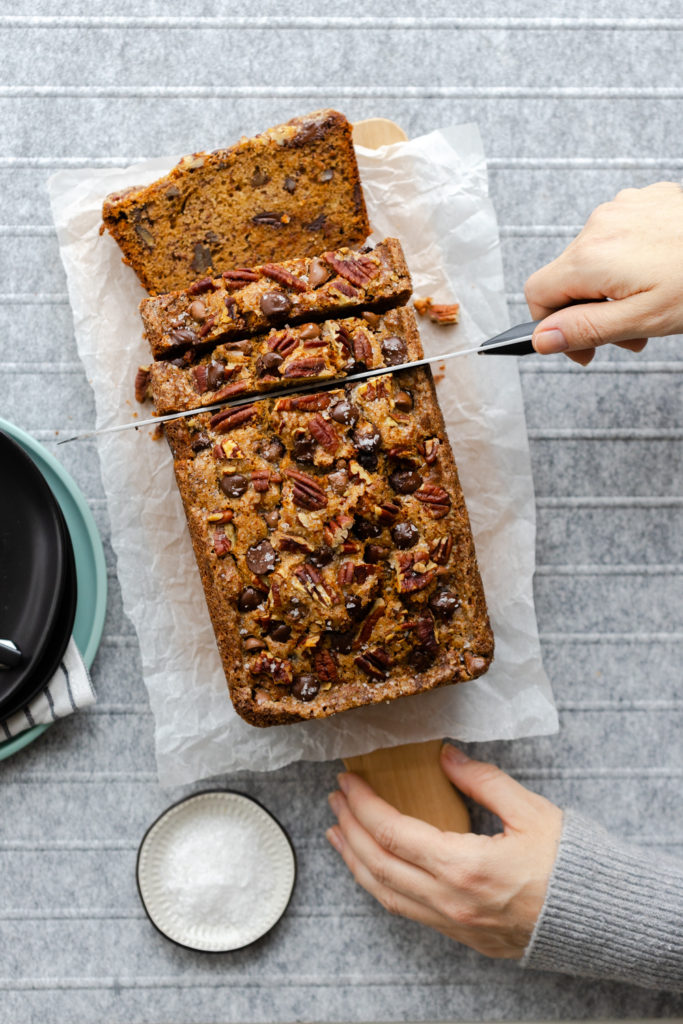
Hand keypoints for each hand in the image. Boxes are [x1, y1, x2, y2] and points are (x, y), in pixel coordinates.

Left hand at [326, 744, 562, 958]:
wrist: (598, 920)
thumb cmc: (569, 864)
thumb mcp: (529, 810)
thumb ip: (481, 779)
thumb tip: (444, 754)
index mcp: (463, 866)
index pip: (392, 832)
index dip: (363, 804)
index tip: (347, 781)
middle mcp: (449, 900)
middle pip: (377, 865)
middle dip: (349, 828)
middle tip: (335, 799)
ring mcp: (452, 923)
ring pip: (385, 895)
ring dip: (354, 861)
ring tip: (337, 833)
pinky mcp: (460, 934)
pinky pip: (406, 911)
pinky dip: (379, 885)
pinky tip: (373, 867)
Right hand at [525, 181, 682, 364]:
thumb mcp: (642, 320)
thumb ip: (585, 329)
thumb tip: (540, 340)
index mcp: (591, 258)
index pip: (537, 294)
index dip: (551, 327)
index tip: (580, 347)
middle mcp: (599, 226)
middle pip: (567, 277)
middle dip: (589, 311)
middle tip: (628, 337)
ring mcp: (623, 208)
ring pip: (595, 258)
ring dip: (611, 289)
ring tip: (650, 306)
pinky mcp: (646, 200)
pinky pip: (620, 236)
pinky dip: (630, 262)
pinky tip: (661, 275)